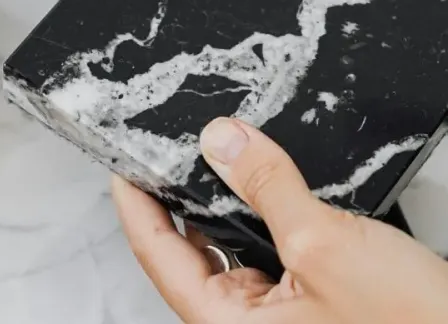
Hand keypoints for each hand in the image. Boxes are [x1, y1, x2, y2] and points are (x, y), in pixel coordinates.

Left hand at [113, 117, 447, 323]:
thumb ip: (266, 187)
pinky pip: (277, 241)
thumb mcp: (325, 244)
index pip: (160, 254)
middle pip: (194, 248)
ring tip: (222, 146)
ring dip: (233, 197)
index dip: (136, 202)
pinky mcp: (320, 292)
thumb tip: (223, 143)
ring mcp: (287, 309)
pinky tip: (274, 172)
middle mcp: (253, 323)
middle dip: (185, 193)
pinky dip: (273, 206)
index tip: (122, 160)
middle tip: (171, 140)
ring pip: (238, 242)